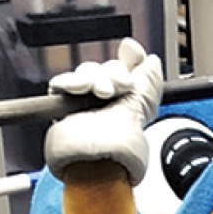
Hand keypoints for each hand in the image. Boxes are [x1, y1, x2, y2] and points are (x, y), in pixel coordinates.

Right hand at [44, 39, 164, 183]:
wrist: (98, 161)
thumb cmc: (121, 149)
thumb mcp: (143, 112)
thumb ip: (148, 83)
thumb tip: (152, 59)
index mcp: (127, 106)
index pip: (128, 72)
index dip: (131, 59)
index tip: (132, 52)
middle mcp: (106, 105)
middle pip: (107, 68)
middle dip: (115, 73)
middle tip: (120, 88)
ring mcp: (83, 106)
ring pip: (87, 72)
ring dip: (95, 78)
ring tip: (101, 92)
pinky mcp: (60, 109)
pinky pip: (62, 83)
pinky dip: (70, 81)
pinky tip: (78, 89)